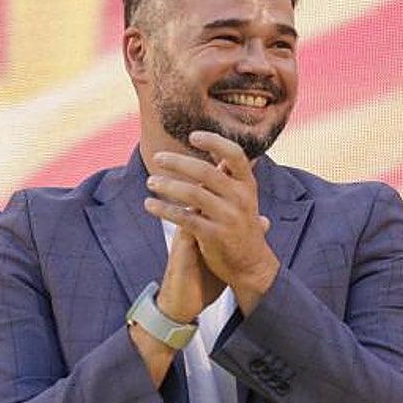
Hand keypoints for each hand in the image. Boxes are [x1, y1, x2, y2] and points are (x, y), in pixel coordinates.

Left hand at [143, 131, 277, 313]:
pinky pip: (185, 218)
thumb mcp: (244, 199)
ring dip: (168, 185)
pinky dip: (164, 209)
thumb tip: (218, 152)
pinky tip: (150, 205)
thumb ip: (230, 177)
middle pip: (205, 172)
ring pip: (193, 194)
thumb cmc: (242, 227)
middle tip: (157, 157)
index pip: (235, 154)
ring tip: (151, 181)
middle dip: (178, 162)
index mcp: (248, 185)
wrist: (251, 266)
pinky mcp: (215, 236)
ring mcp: (229, 218)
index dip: (214, 141)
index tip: (193, 136)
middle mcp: (241, 198)